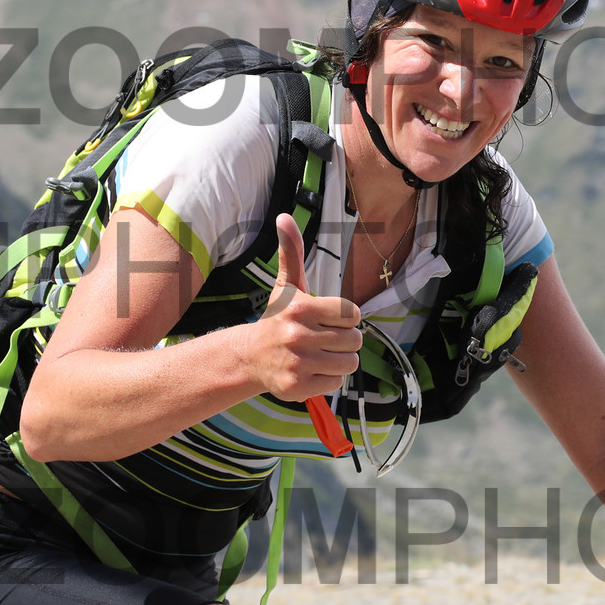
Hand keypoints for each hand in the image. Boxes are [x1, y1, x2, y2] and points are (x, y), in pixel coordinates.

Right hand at [251, 213, 361, 400]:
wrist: (250, 357)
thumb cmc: (278, 318)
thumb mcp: (287, 285)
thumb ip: (291, 252)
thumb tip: (284, 217)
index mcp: (301, 308)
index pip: (352, 315)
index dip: (344, 319)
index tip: (326, 320)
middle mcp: (297, 335)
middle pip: (354, 341)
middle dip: (344, 341)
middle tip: (323, 340)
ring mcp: (296, 363)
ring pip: (349, 364)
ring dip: (339, 361)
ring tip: (319, 355)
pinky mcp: (297, 387)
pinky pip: (336, 384)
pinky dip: (328, 379)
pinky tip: (310, 370)